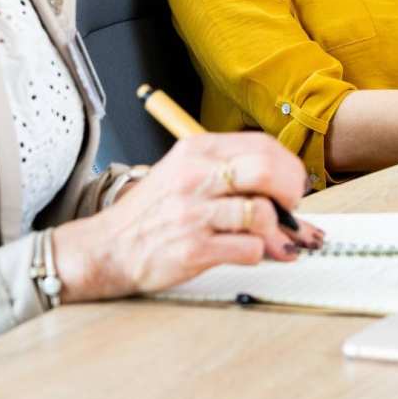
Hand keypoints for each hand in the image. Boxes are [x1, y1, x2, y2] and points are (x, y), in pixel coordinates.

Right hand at [53, 132, 322, 301]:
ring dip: (277, 230)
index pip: (261, 145)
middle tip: (291, 208)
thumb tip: (284, 190)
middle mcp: (196, 176)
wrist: (105, 248)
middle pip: (266, 171)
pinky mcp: (193, 248)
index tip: (292, 184)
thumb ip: (230, 174)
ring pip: (261, 212)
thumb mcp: (185, 173)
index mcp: (197, 150)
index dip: (287, 165)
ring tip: (275, 239)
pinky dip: (259, 253)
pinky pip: (248, 248)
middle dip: (291, 191)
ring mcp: (194, 212)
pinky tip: (251, 252)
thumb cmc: (151, 212)